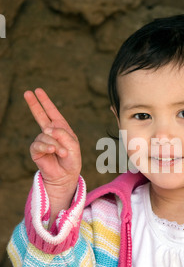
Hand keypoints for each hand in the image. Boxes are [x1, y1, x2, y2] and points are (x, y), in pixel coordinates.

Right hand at [25, 88, 81, 222]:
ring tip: (62, 153)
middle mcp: (50, 132)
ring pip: (46, 135)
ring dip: (56, 144)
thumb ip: (63, 134)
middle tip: (27, 92)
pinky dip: (48, 147)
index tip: (37, 90)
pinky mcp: (36, 150)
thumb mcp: (73, 145)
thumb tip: (48, 128)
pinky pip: (39, 144)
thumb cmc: (72, 160)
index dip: (45, 102)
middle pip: (40, 115)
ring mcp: (42, 140)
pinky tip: (53, 151)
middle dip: (34, 104)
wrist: (66, 176)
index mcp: (61, 128)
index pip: (52, 112)